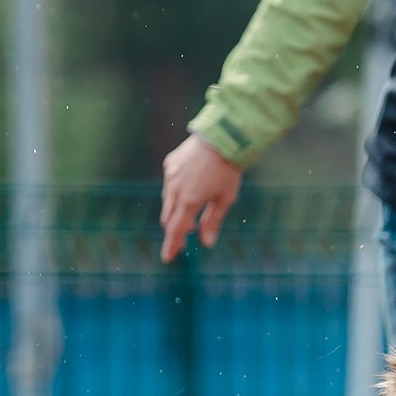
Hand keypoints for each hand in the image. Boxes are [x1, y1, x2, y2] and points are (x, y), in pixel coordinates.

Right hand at [160, 133, 243, 262]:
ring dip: (176, 212)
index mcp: (189, 201)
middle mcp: (175, 189)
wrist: (222, 136)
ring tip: (189, 218)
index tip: (168, 258)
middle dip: (175, 230)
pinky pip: (169, 184)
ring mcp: (170, 175)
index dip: (172, 245)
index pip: (176, 230)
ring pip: (167, 201)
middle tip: (184, 240)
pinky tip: (189, 190)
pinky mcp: (170, 163)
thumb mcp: (225, 199)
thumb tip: (206, 243)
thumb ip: (213, 221)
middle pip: (168, 218)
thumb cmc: (228, 169)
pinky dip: (176, 193)